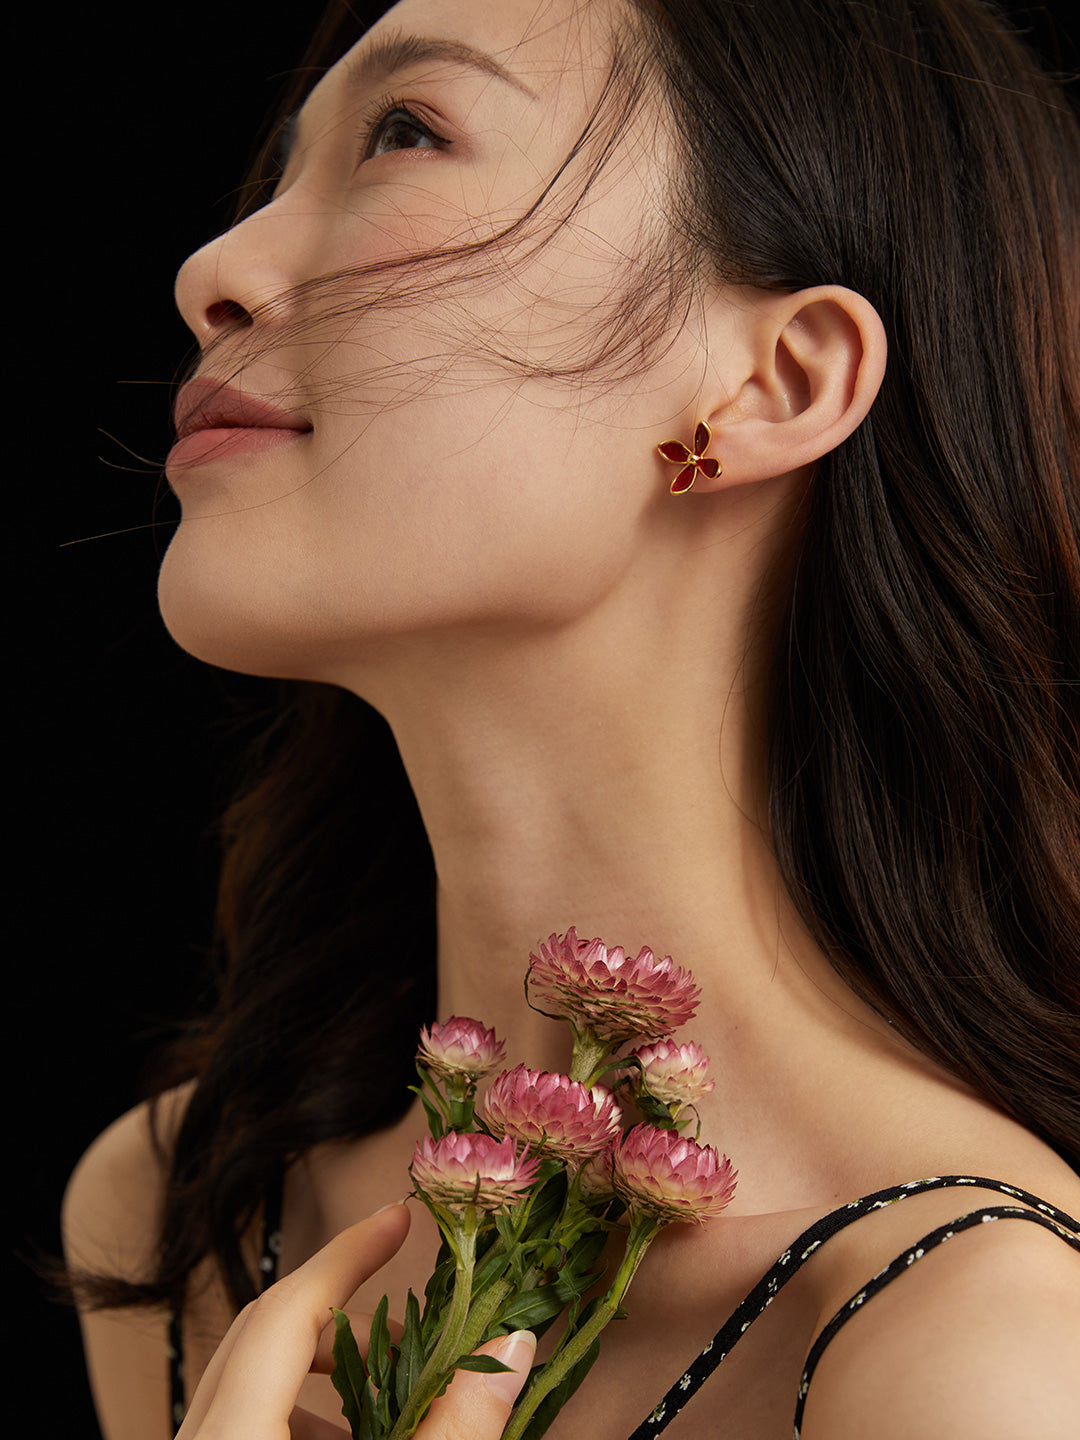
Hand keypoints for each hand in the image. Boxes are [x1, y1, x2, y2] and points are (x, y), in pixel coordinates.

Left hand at [177, 1203, 536, 1439]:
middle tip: (418, 1329)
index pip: (286, 1308)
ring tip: (399, 1402)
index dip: (349, 1253)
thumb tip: (512, 1345)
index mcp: (235, 1437)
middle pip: (263, 1332)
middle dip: (346, 1312)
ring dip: (328, 1373)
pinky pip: (241, 1422)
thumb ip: (454, 1425)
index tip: (398, 1216)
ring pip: (250, 1381)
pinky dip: (298, 1415)